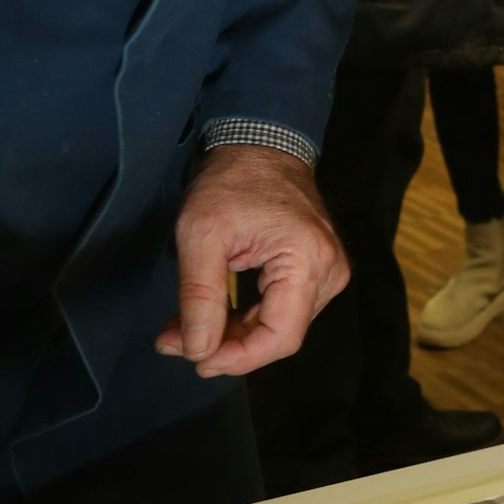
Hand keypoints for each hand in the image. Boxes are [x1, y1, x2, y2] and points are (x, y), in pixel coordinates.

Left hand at [158, 142, 347, 376]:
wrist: (260, 144)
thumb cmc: (231, 181)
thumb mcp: (201, 234)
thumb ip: (200, 296)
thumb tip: (196, 351)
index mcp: (309, 261)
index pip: (280, 337)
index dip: (237, 358)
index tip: (194, 360)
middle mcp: (329, 273)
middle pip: (279, 335)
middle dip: (225, 346)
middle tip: (174, 342)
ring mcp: (327, 272)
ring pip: (278, 326)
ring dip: (230, 334)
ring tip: (182, 329)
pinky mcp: (314, 271)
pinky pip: (280, 309)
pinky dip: (243, 318)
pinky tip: (208, 317)